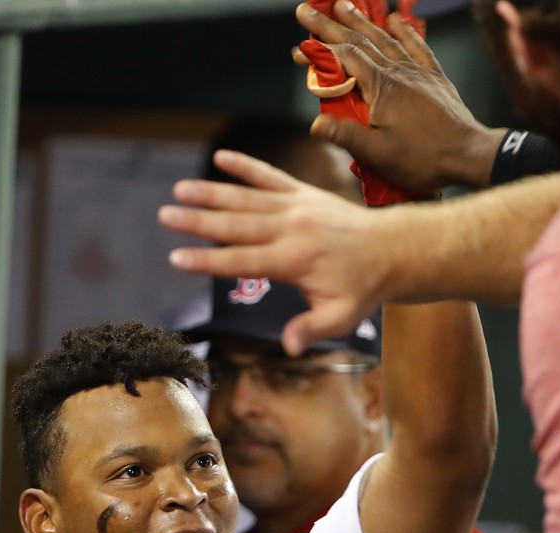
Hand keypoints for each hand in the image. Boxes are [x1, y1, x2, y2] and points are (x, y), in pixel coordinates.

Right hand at [160, 150, 392, 355]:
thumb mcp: (342, 316)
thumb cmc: (363, 287)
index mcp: (294, 260)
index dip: (208, 261)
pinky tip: (221, 157)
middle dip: (198, 221)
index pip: (242, 261)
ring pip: (247, 197)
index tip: (177, 258)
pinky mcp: (302, 193)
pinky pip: (270, 176)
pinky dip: (246, 166)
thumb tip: (288, 346)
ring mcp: (296, 207)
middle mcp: (291, 229)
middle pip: (236, 224)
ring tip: (180, 188)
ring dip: (212, 192)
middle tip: (166, 215)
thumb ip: (311, 329)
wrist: (393, 248)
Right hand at [297, 2, 504, 190]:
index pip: (343, 59)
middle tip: (308, 9)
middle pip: (359, 41)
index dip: (318, 50)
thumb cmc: (424, 159)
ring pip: (385, 38)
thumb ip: (346, 136)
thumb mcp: (379, 154)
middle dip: (330, 24)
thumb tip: (314, 125)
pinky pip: (417, 46)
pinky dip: (405, 31)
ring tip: (344, 5)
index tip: (298, 48)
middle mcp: (398, 72)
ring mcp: (418, 72)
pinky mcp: (434, 78)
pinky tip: (396, 19)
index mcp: (381, 88)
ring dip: (362, 21)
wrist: (469, 155)